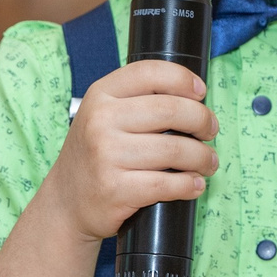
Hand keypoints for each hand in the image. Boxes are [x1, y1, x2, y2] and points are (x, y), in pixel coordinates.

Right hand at [42, 60, 217, 241]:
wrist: (66, 203)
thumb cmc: (94, 156)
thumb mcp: (102, 116)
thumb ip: (136, 100)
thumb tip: (193, 98)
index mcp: (100, 95)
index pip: (150, 73)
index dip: (183, 79)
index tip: (201, 93)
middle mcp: (100, 121)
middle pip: (171, 110)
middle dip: (202, 120)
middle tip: (210, 131)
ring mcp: (106, 155)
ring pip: (175, 149)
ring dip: (202, 157)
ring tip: (208, 162)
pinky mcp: (115, 189)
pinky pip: (167, 184)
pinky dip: (190, 185)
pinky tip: (195, 185)